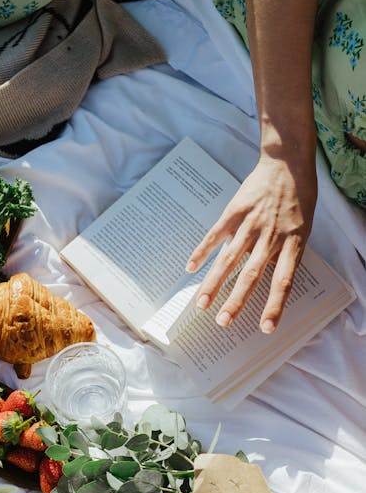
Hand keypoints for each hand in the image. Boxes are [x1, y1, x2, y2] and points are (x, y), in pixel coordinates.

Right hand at [185, 155, 317, 332]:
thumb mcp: (302, 228)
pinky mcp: (234, 213)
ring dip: (214, 284)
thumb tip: (269, 280)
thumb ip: (286, 253)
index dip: (274, 306)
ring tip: (201, 304)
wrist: (287, 164)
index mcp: (292, 243)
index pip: (283, 281)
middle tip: (223, 322)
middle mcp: (270, 238)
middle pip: (251, 276)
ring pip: (229, 260)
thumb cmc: (298, 198)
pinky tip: (190, 267)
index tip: (265, 328)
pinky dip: (201, 251)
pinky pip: (215, 236)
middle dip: (236, 301)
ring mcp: (250, 225)